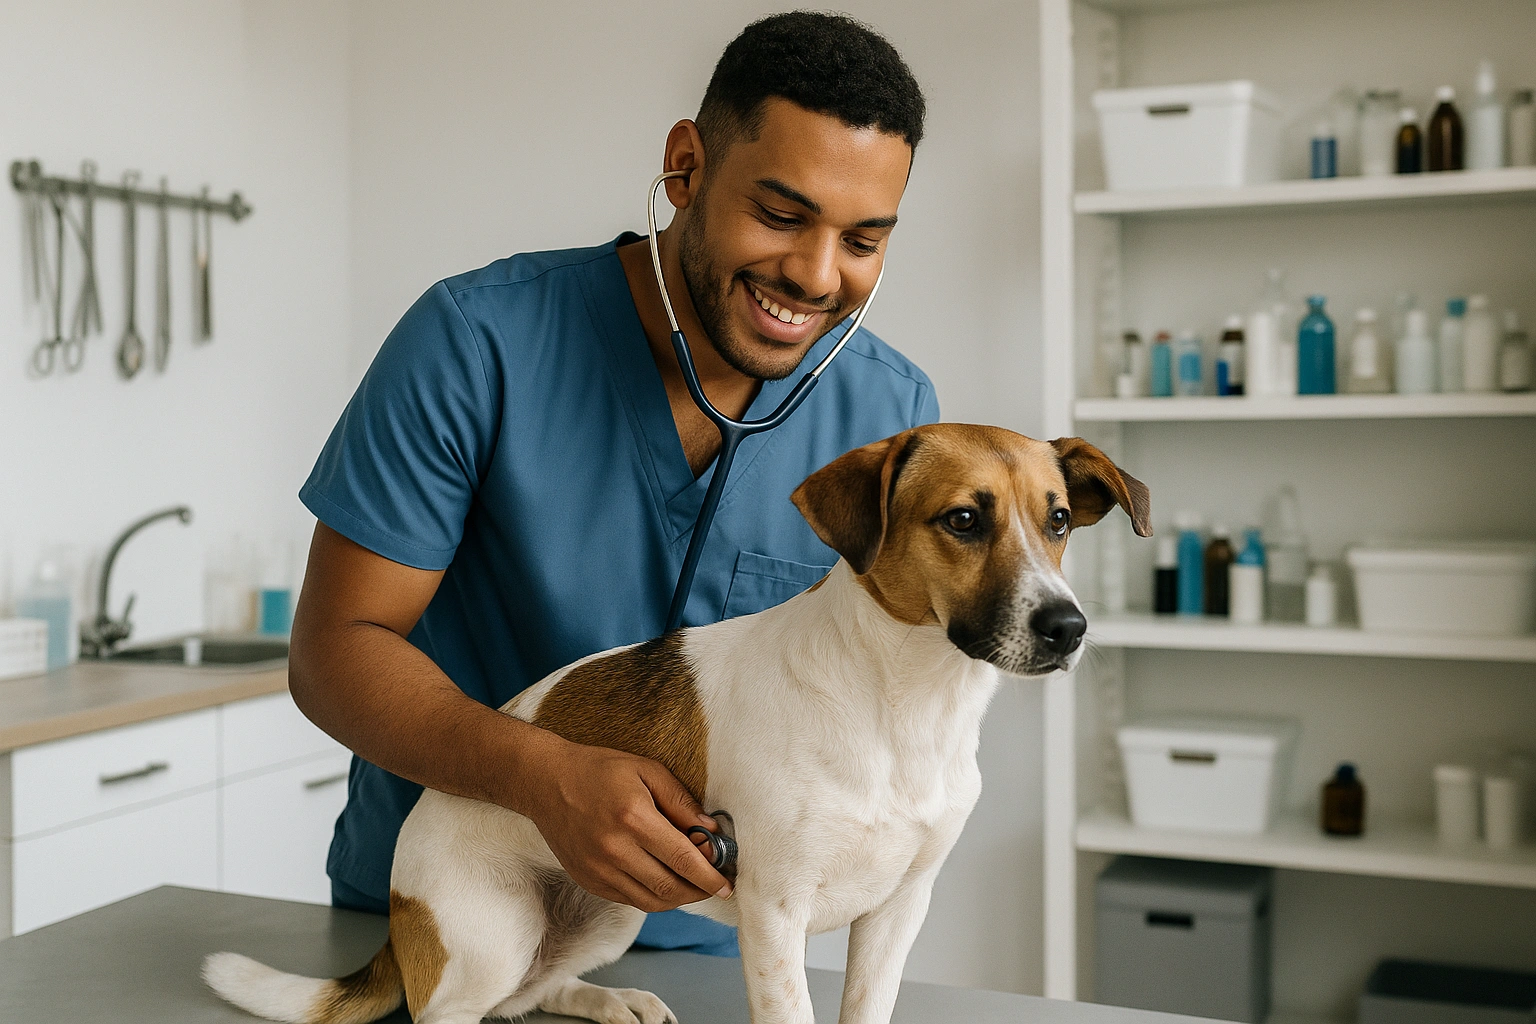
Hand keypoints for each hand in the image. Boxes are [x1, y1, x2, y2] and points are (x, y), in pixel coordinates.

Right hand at [525, 735, 732, 911]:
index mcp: (634, 818)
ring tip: (693, 887)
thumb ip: (681, 802)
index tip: (727, 884)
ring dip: (678, 899)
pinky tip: (663, 882)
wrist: (545, 781)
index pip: (683, 859)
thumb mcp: (647, 770)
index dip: (710, 876)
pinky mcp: (587, 880)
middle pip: (669, 887)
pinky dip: (652, 897)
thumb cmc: (600, 770)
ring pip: (650, 901)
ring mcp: (598, 870)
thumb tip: (711, 832)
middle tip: (715, 886)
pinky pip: (628, 900)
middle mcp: (615, 850)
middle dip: (699, 891)